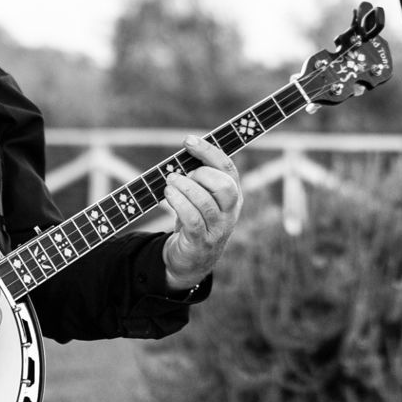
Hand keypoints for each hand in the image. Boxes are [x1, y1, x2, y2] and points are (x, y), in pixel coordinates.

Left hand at [160, 135, 242, 290]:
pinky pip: (193, 219)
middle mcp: (230, 212)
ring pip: (206, 203)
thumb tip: (183, 153)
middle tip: (180, 175)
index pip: (228, 169)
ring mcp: (218, 229)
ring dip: (184, 188)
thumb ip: (198, 179)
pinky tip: (168, 195)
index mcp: (233, 196)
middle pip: (225, 186)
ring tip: (170, 183)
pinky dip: (179, 204)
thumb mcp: (201, 199)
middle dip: (200, 174)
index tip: (188, 140)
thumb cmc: (194, 222)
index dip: (209, 151)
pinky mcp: (202, 242)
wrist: (191, 261)